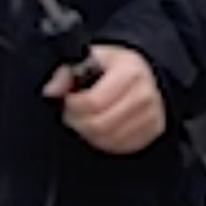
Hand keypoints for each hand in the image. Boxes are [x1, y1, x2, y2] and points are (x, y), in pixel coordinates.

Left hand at [47, 45, 165, 155]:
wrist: (149, 75)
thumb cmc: (116, 67)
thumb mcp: (91, 59)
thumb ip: (66, 73)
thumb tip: (51, 91)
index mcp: (130, 71)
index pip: (93, 102)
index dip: (73, 106)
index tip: (68, 100)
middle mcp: (144, 94)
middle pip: (99, 125)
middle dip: (78, 122)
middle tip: (73, 114)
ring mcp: (152, 115)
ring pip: (109, 139)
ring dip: (89, 133)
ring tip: (85, 120)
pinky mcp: (153, 130)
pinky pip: (121, 146)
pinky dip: (104, 141)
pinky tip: (99, 130)